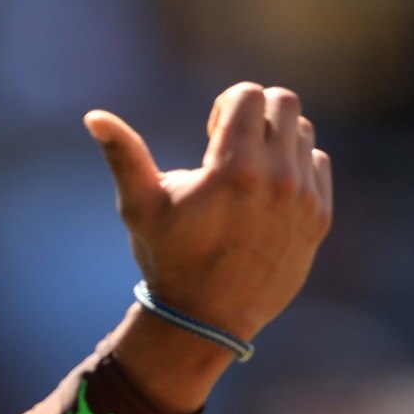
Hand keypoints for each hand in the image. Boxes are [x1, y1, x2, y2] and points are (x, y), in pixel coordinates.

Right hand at [86, 83, 331, 342]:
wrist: (207, 319)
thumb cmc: (168, 258)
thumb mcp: (140, 206)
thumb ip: (123, 155)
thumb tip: (93, 116)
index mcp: (233, 167)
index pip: (249, 94)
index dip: (225, 105)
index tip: (211, 134)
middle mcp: (276, 177)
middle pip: (283, 103)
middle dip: (255, 113)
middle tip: (233, 144)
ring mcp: (303, 199)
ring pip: (303, 133)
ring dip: (277, 139)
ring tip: (250, 170)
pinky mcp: (318, 219)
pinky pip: (319, 166)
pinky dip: (297, 166)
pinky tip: (270, 191)